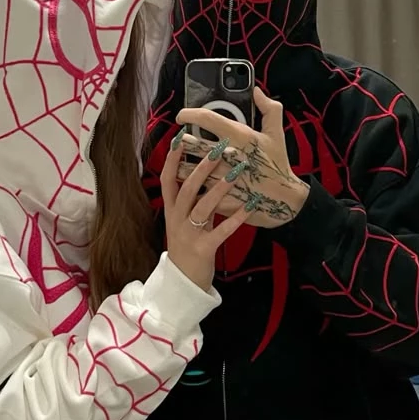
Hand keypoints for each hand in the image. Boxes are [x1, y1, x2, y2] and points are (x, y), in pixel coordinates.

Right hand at [161, 135, 247, 291]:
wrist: (183, 282)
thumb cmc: (187, 244)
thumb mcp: (184, 219)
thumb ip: (192, 198)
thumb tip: (202, 170)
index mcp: (171, 209)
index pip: (168, 179)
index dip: (173, 158)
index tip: (181, 137)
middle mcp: (176, 219)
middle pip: (187, 188)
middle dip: (202, 167)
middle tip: (218, 148)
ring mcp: (189, 234)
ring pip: (202, 207)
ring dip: (219, 188)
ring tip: (236, 171)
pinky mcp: (203, 249)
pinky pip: (221, 231)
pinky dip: (236, 217)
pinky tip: (250, 205)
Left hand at [176, 87, 309, 228]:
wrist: (284, 200)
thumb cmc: (277, 164)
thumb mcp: (276, 133)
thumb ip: (268, 108)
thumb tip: (256, 91)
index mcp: (238, 136)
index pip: (206, 118)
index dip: (189, 113)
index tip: (182, 116)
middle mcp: (226, 155)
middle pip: (190, 143)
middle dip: (181, 141)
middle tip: (179, 140)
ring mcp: (221, 178)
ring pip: (186, 168)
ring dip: (180, 163)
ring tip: (180, 160)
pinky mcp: (218, 198)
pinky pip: (195, 191)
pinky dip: (189, 185)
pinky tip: (189, 183)